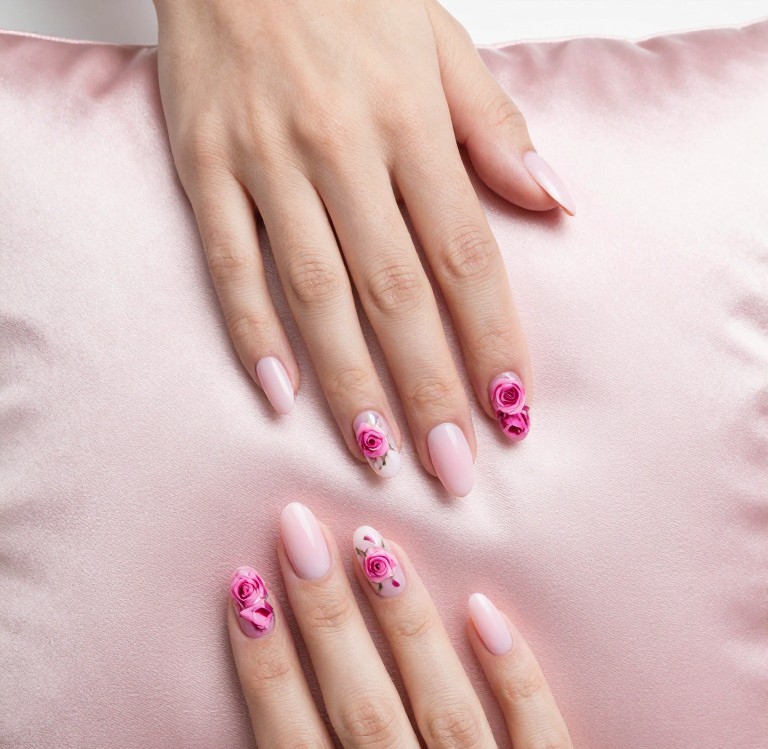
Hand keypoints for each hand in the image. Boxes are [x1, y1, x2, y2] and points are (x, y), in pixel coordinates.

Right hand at [153, 0, 574, 495]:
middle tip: (452, 469)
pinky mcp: (203, 165)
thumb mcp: (440, 39)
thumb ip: (494, 128)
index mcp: (411, 121)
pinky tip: (278, 396)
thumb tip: (554, 200)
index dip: (492, 337)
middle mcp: (342, 148)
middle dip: (429, 389)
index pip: (465, 253)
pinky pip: (229, 263)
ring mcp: (266, 161)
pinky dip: (252, 332)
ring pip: (315, 293)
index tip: (511, 408)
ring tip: (378, 456)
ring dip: (350, 383)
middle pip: (396, 293)